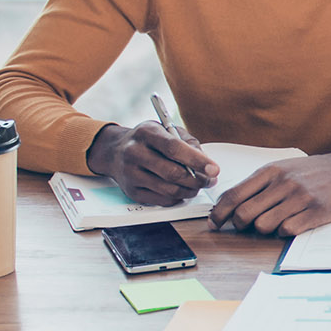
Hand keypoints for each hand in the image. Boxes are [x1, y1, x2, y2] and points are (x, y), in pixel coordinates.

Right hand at [88, 120, 216, 205]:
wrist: (115, 152)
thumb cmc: (148, 141)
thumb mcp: (166, 131)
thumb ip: (188, 142)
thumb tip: (206, 163)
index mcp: (146, 133)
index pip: (174, 148)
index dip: (197, 160)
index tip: (214, 169)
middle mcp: (134, 153)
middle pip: (172, 172)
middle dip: (197, 179)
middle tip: (210, 180)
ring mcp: (131, 174)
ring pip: (169, 189)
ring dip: (190, 190)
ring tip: (198, 185)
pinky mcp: (131, 192)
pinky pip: (162, 200)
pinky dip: (177, 197)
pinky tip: (182, 190)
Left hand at [213, 150, 330, 234]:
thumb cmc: (309, 172)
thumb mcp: (280, 169)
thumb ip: (256, 185)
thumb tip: (227, 205)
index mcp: (270, 172)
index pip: (234, 195)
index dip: (219, 213)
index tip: (214, 223)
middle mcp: (283, 183)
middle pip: (244, 213)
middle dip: (239, 225)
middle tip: (245, 226)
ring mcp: (300, 198)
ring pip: (263, 225)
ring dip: (263, 230)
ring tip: (272, 223)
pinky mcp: (316, 212)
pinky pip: (288, 230)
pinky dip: (284, 232)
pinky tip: (290, 224)